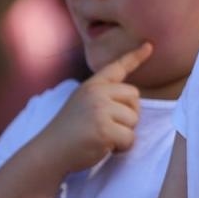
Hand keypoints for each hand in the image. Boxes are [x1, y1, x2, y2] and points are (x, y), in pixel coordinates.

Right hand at [45, 42, 152, 170]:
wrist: (49, 151)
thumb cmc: (68, 132)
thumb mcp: (82, 103)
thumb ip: (103, 97)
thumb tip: (132, 101)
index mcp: (92, 85)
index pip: (117, 67)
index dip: (135, 56)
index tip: (149, 46)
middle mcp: (96, 93)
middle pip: (134, 96)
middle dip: (128, 114)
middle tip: (108, 126)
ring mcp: (100, 110)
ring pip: (134, 119)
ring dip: (124, 133)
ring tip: (103, 137)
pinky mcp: (105, 129)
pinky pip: (130, 138)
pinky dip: (122, 147)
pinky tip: (104, 147)